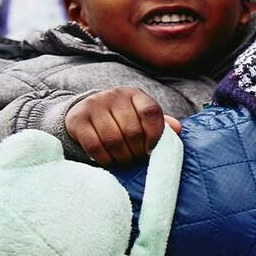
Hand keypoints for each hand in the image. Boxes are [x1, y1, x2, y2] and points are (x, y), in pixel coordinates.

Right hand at [65, 88, 181, 165]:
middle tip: (136, 159)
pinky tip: (110, 160)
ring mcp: (94, 105)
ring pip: (113, 140)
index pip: (150, 112)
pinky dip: (105, 158)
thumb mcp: (141, 116)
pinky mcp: (78, 119)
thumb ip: (159, 123)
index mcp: (135, 94)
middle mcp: (115, 95)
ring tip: (125, 161)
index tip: (152, 150)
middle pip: (132, 131)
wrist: (86, 111)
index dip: (154, 134)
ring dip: (122, 157)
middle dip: (137, 151)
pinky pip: (95, 146)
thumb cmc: (122, 118)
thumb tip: (177, 129)